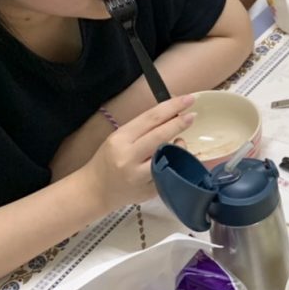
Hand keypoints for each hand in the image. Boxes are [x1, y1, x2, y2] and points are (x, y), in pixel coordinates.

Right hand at [80, 95, 196, 209]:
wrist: (95, 191)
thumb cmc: (108, 160)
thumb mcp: (119, 138)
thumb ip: (143, 127)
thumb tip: (172, 112)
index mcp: (120, 139)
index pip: (150, 118)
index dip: (172, 107)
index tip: (188, 99)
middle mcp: (129, 157)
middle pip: (160, 136)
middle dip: (179, 124)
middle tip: (193, 115)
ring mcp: (140, 176)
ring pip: (168, 156)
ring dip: (180, 146)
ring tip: (180, 141)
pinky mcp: (149, 190)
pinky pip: (170, 173)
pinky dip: (179, 163)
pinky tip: (180, 159)